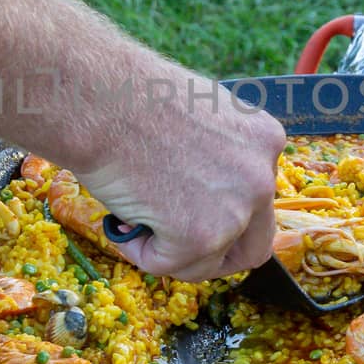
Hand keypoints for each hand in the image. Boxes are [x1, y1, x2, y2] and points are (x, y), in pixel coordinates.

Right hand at [73, 81, 285, 281]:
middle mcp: (261, 177)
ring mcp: (235, 211)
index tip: (192, 214)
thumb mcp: (195, 116)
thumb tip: (201, 192)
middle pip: (253, 246)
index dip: (222, 214)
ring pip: (207, 262)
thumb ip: (215, 156)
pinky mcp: (200, 237)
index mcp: (264, 141)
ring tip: (133, 215)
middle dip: (213, 253)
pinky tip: (121, 217)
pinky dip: (139, 250)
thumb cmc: (131, 98)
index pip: (260, 201)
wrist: (99, 99)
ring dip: (170, 251)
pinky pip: (168, 265)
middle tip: (174, 243)